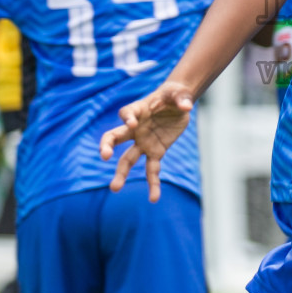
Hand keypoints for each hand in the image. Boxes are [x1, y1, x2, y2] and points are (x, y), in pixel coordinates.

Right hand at [99, 81, 196, 201]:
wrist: (178, 103)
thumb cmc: (174, 95)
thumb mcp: (179, 93)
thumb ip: (182, 98)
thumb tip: (187, 107)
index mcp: (139, 110)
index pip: (126, 113)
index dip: (127, 118)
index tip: (130, 122)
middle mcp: (136, 128)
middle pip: (115, 137)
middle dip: (108, 146)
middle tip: (104, 155)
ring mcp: (143, 142)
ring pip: (128, 159)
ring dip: (121, 173)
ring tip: (114, 188)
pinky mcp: (156, 152)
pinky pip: (152, 170)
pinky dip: (153, 184)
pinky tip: (153, 198)